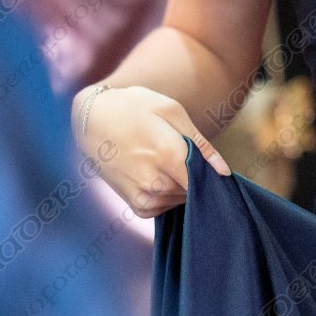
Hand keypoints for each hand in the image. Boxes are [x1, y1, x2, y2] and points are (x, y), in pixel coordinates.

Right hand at [74, 83, 230, 216]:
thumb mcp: (172, 112)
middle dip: (198, 177)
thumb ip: (201, 145)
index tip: (214, 166)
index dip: (214, 175)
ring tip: (165, 160)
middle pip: (196, 191)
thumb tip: (224, 171)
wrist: (92, 119)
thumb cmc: (135, 108)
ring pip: (182, 199)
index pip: (207, 182)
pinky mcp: (136, 207)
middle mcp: (156, 183)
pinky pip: (167, 207)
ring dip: (183, 185)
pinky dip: (169, 193)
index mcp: (168, 156)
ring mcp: (144, 198)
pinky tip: (158, 173)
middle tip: (184, 154)